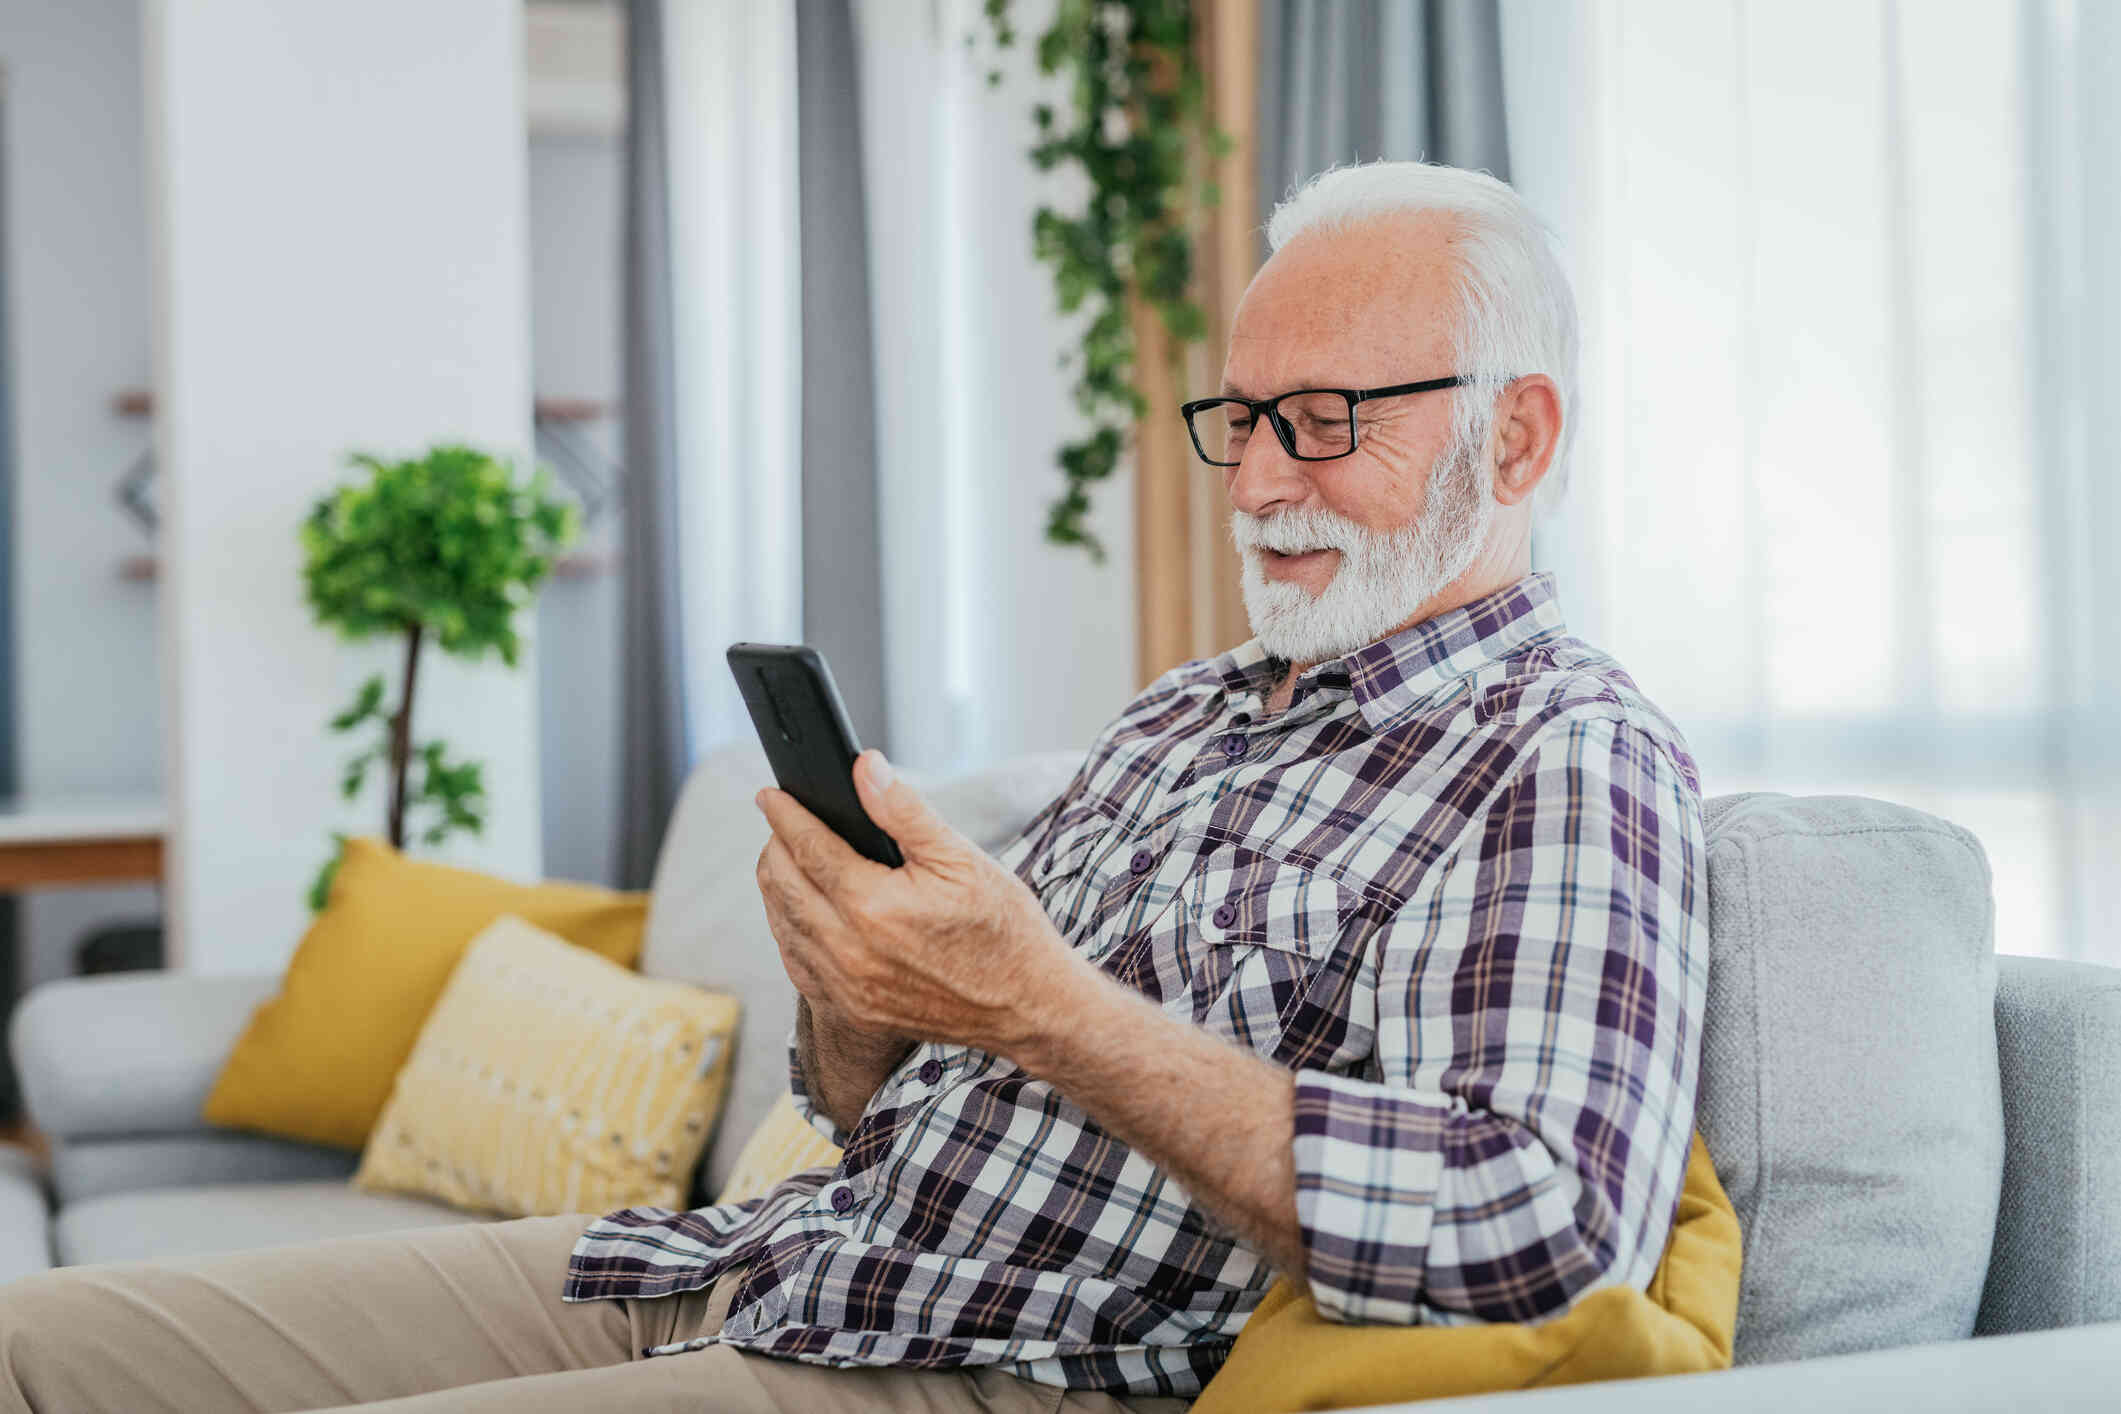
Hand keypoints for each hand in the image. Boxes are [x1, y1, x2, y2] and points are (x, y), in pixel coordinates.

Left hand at [753, 750, 1072, 1056]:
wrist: (1027, 1005)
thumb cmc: (1002, 928)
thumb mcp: (961, 858)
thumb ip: (904, 811)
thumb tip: (864, 768)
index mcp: (875, 906)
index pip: (808, 848)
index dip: (785, 815)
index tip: (770, 794)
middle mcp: (850, 951)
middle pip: (783, 886)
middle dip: (774, 846)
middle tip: (777, 821)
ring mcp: (846, 986)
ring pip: (783, 926)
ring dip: (776, 887)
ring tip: (782, 857)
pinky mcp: (852, 1009)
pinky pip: (798, 964)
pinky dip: (788, 930)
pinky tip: (798, 911)